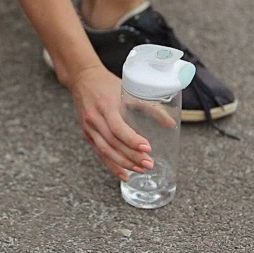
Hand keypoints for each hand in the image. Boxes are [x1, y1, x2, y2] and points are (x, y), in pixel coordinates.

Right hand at [68, 65, 153, 181]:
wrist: (82, 78)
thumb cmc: (107, 83)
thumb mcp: (129, 90)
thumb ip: (150, 106)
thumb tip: (170, 124)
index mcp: (106, 106)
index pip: (118, 128)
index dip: (132, 140)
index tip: (147, 148)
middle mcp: (95, 118)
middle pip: (113, 143)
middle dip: (132, 156)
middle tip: (149, 164)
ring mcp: (89, 128)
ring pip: (105, 151)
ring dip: (124, 164)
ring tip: (140, 170)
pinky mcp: (87, 134)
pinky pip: (99, 153)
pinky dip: (112, 165)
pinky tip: (124, 174)